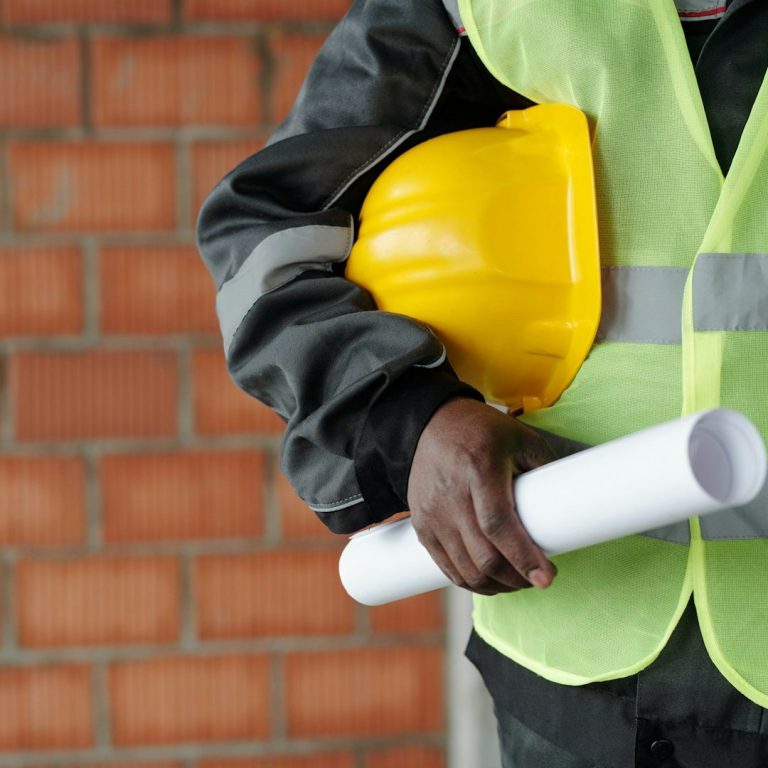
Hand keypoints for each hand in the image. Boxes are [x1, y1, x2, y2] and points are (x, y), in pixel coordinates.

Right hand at [407, 397, 557, 594]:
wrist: (431, 424)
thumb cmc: (482, 430)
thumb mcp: (521, 438)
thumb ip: (546, 470)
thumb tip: (570, 506)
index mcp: (479, 468)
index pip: (499, 525)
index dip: (524, 557)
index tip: (546, 578)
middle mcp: (451, 493)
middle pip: (483, 555)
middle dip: (516, 578)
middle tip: (537, 578)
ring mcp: (432, 512)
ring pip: (465, 569)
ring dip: (496, 585)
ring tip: (517, 580)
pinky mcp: (421, 525)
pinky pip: (446, 566)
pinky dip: (470, 581)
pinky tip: (489, 580)